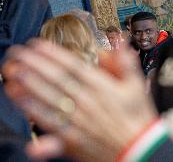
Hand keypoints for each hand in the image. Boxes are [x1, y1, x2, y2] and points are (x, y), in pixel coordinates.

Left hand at [3, 39, 156, 160]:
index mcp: (102, 87)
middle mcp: (87, 101)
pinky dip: (34, 116)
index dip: (53, 54)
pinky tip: (20, 105)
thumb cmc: (138, 118)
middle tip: (16, 53)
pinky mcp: (72, 139)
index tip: (37, 44)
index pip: (73, 66)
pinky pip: (49, 126)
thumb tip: (117, 42)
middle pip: (55, 79)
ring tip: (11, 73)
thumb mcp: (137, 87)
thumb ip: (126, 63)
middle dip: (33, 64)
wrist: (140, 149)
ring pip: (48, 99)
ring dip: (27, 85)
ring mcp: (78, 120)